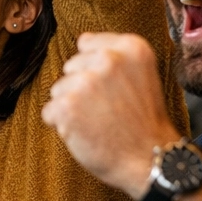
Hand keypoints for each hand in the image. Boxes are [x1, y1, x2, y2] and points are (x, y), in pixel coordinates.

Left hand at [43, 33, 180, 198]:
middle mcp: (108, 59)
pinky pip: (49, 112)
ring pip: (59, 90)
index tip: (113, 89)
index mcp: (131, 47)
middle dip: (82, 88)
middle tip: (109, 109)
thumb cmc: (145, 122)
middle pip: (70, 67)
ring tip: (100, 122)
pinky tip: (88, 133)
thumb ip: (115, 55)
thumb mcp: (143, 74)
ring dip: (72, 107)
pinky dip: (62, 126)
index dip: (95, 69)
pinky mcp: (67, 106)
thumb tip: (82, 41)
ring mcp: (86, 82)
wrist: (152, 160)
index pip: (87, 44)